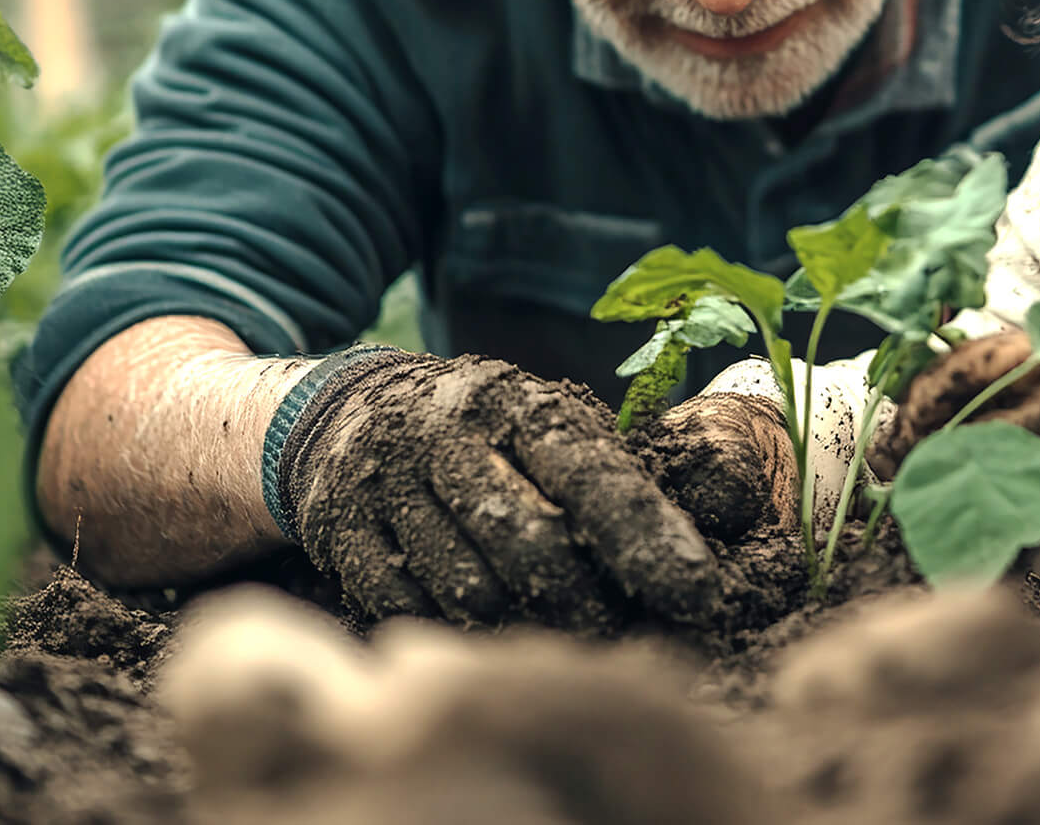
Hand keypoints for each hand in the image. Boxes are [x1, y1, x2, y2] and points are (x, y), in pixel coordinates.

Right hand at [279, 350, 769, 630]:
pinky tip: (486, 632)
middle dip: (590, 605)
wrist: (339, 413)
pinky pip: (410, 608)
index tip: (703, 594)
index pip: (593, 475)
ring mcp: (383, 481)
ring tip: (565, 639)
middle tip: (627, 640)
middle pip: (532, 543)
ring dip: (527, 629)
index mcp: (512, 400)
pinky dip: (457, 631)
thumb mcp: (539, 424)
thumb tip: (699, 552)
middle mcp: (443, 432)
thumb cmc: (480, 434)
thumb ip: (606, 473)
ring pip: (471, 587)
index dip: (651, 540)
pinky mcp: (336, 529)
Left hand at [867, 328, 1039, 522]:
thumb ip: (1007, 371)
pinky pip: (1024, 507)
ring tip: (921, 499)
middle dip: (919, 452)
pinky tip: (968, 527)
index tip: (897, 426)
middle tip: (894, 469)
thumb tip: (924, 397)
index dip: (919, 400)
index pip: (962, 368)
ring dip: (945, 489)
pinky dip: (989, 521)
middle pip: (967, 424)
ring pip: (986, 469)